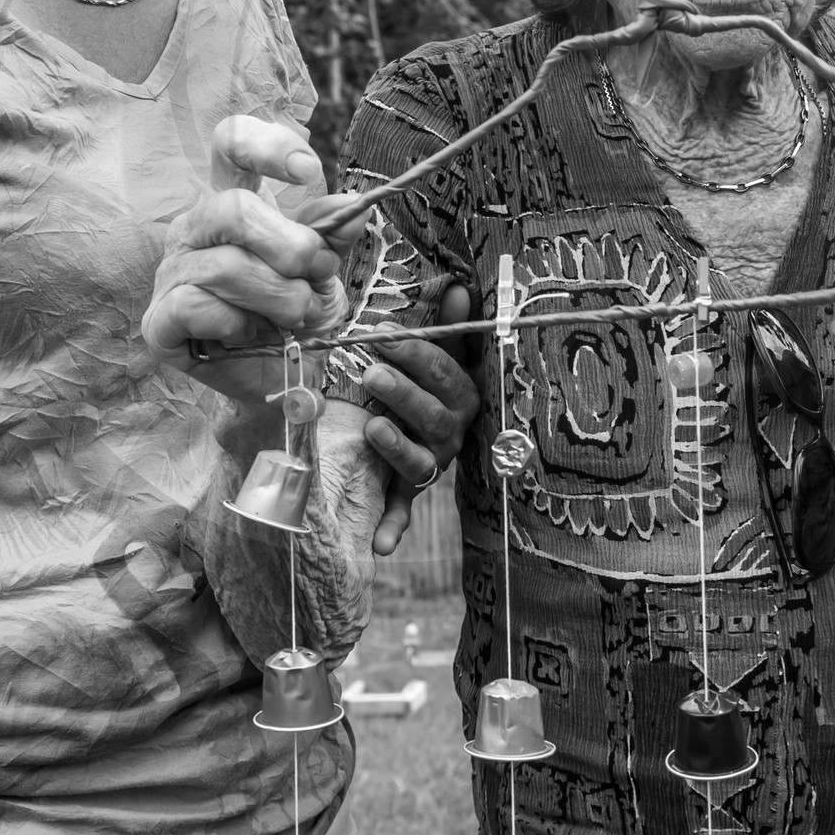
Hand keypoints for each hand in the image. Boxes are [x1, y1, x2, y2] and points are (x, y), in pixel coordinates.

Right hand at [141, 116, 368, 415]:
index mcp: (232, 201)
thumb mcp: (323, 266)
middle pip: (231, 208)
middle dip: (290, 246)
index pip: (229, 143)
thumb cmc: (296, 311)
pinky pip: (197, 307)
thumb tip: (353, 205)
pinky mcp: (161, 320)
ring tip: (299, 314)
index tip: (306, 172)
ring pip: (224, 266)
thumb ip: (333, 233)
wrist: (284, 377)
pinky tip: (250, 335)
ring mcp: (171, 272)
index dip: (266, 145)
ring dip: (278, 296)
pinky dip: (238, 324)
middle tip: (318, 271)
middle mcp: (195, 228)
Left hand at [360, 285, 479, 555]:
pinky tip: (379, 546)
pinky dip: (393, 528)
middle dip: (402, 395)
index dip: (416, 355)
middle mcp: (453, 432)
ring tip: (371, 428)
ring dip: (398, 448)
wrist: (454, 431)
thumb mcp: (451, 351)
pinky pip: (404, 510)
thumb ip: (452, 325)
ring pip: (422, 461)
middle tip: (370, 374)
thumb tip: (457, 288)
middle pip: (433, 416)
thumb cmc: (443, 381)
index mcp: (464, 394)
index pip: (444, 374)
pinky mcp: (412, 489)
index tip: (385, 337)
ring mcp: (434, 462)